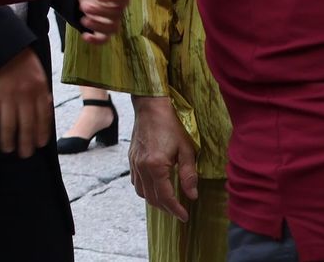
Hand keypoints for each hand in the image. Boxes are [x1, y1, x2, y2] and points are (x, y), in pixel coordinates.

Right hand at [0, 48, 52, 157]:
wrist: (0, 42)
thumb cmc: (20, 58)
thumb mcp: (38, 73)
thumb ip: (41, 93)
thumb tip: (43, 113)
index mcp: (39, 89)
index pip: (43, 118)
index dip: (41, 133)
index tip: (39, 144)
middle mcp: (24, 95)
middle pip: (26, 125)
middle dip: (25, 143)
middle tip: (24, 154)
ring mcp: (7, 95)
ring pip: (8, 125)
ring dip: (7, 140)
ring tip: (7, 149)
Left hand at [77, 0, 130, 42]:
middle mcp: (121, 3)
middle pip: (117, 13)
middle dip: (100, 12)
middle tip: (84, 6)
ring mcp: (112, 15)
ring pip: (113, 28)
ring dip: (98, 26)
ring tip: (84, 19)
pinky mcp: (102, 24)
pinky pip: (104, 38)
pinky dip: (96, 41)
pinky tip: (84, 36)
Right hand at [129, 96, 198, 221]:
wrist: (150, 107)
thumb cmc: (171, 125)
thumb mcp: (186, 149)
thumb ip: (189, 174)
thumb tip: (192, 195)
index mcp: (156, 166)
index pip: (165, 197)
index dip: (176, 210)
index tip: (185, 217)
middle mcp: (142, 167)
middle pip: (152, 198)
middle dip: (166, 208)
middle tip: (179, 211)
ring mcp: (134, 163)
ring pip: (141, 192)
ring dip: (154, 200)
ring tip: (168, 202)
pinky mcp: (131, 158)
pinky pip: (136, 182)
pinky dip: (145, 189)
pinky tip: (156, 187)